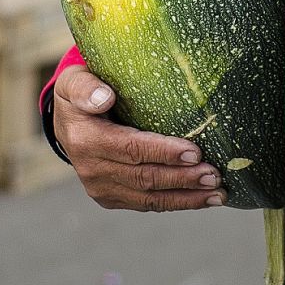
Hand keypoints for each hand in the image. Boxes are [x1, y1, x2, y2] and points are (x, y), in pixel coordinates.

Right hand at [52, 65, 225, 211]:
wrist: (67, 122)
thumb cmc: (80, 93)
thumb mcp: (74, 81)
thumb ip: (85, 87)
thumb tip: (105, 98)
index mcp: (86, 140)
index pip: (131, 149)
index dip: (164, 152)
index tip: (195, 152)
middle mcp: (92, 170)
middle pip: (145, 178)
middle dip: (183, 178)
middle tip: (215, 175)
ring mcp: (101, 188)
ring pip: (149, 198)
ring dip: (186, 197)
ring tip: (217, 194)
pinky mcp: (111, 198)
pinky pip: (147, 204)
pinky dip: (176, 203)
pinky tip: (201, 199)